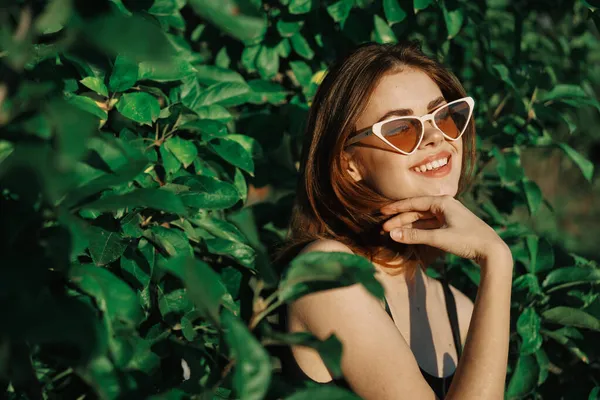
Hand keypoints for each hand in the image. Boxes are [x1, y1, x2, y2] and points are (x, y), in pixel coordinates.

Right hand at [381, 195, 510, 263]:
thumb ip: (414, 236)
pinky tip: (409, 235)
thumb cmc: (467, 240)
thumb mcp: (438, 238)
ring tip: (393, 233)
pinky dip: (418, 230)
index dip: (396, 208)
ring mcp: (448, 216)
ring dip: (408, 226)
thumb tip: (392, 234)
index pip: (413, 203)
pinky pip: (430, 225)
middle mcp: (445, 205)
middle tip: (384, 228)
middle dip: (400, 220)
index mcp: (442, 202)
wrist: (492, 250)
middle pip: (416, 211)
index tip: (382, 213)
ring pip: (422, 219)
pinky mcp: (451, 226)